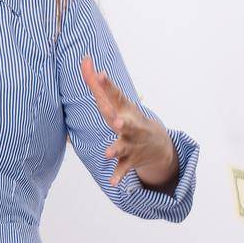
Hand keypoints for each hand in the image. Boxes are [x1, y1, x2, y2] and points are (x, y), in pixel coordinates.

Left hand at [80, 55, 178, 188]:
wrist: (159, 145)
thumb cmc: (128, 118)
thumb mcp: (116, 102)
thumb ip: (97, 84)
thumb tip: (84, 59)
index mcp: (122, 110)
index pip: (112, 96)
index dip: (105, 85)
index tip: (97, 73)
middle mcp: (128, 126)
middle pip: (123, 123)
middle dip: (120, 122)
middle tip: (116, 120)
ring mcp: (131, 143)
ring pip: (122, 147)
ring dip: (116, 149)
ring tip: (108, 154)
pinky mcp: (130, 160)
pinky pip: (123, 169)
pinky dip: (118, 176)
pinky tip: (113, 183)